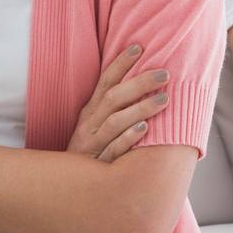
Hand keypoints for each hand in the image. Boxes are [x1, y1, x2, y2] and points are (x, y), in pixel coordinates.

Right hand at [67, 44, 170, 162]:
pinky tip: (144, 129)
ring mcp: (93, 145)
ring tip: (164, 98)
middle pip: (113, 98)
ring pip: (115, 122)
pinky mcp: (98, 165)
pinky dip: (128, 139)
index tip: (138, 46)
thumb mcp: (95, 125)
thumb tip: (140, 82)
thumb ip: (114, 106)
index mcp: (90, 111)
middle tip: (164, 73)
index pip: (105, 82)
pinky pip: (114, 150)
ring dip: (140, 108)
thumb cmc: (90, 151)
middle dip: (138, 83)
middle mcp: (90, 125)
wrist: (68, 186)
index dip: (120, 63)